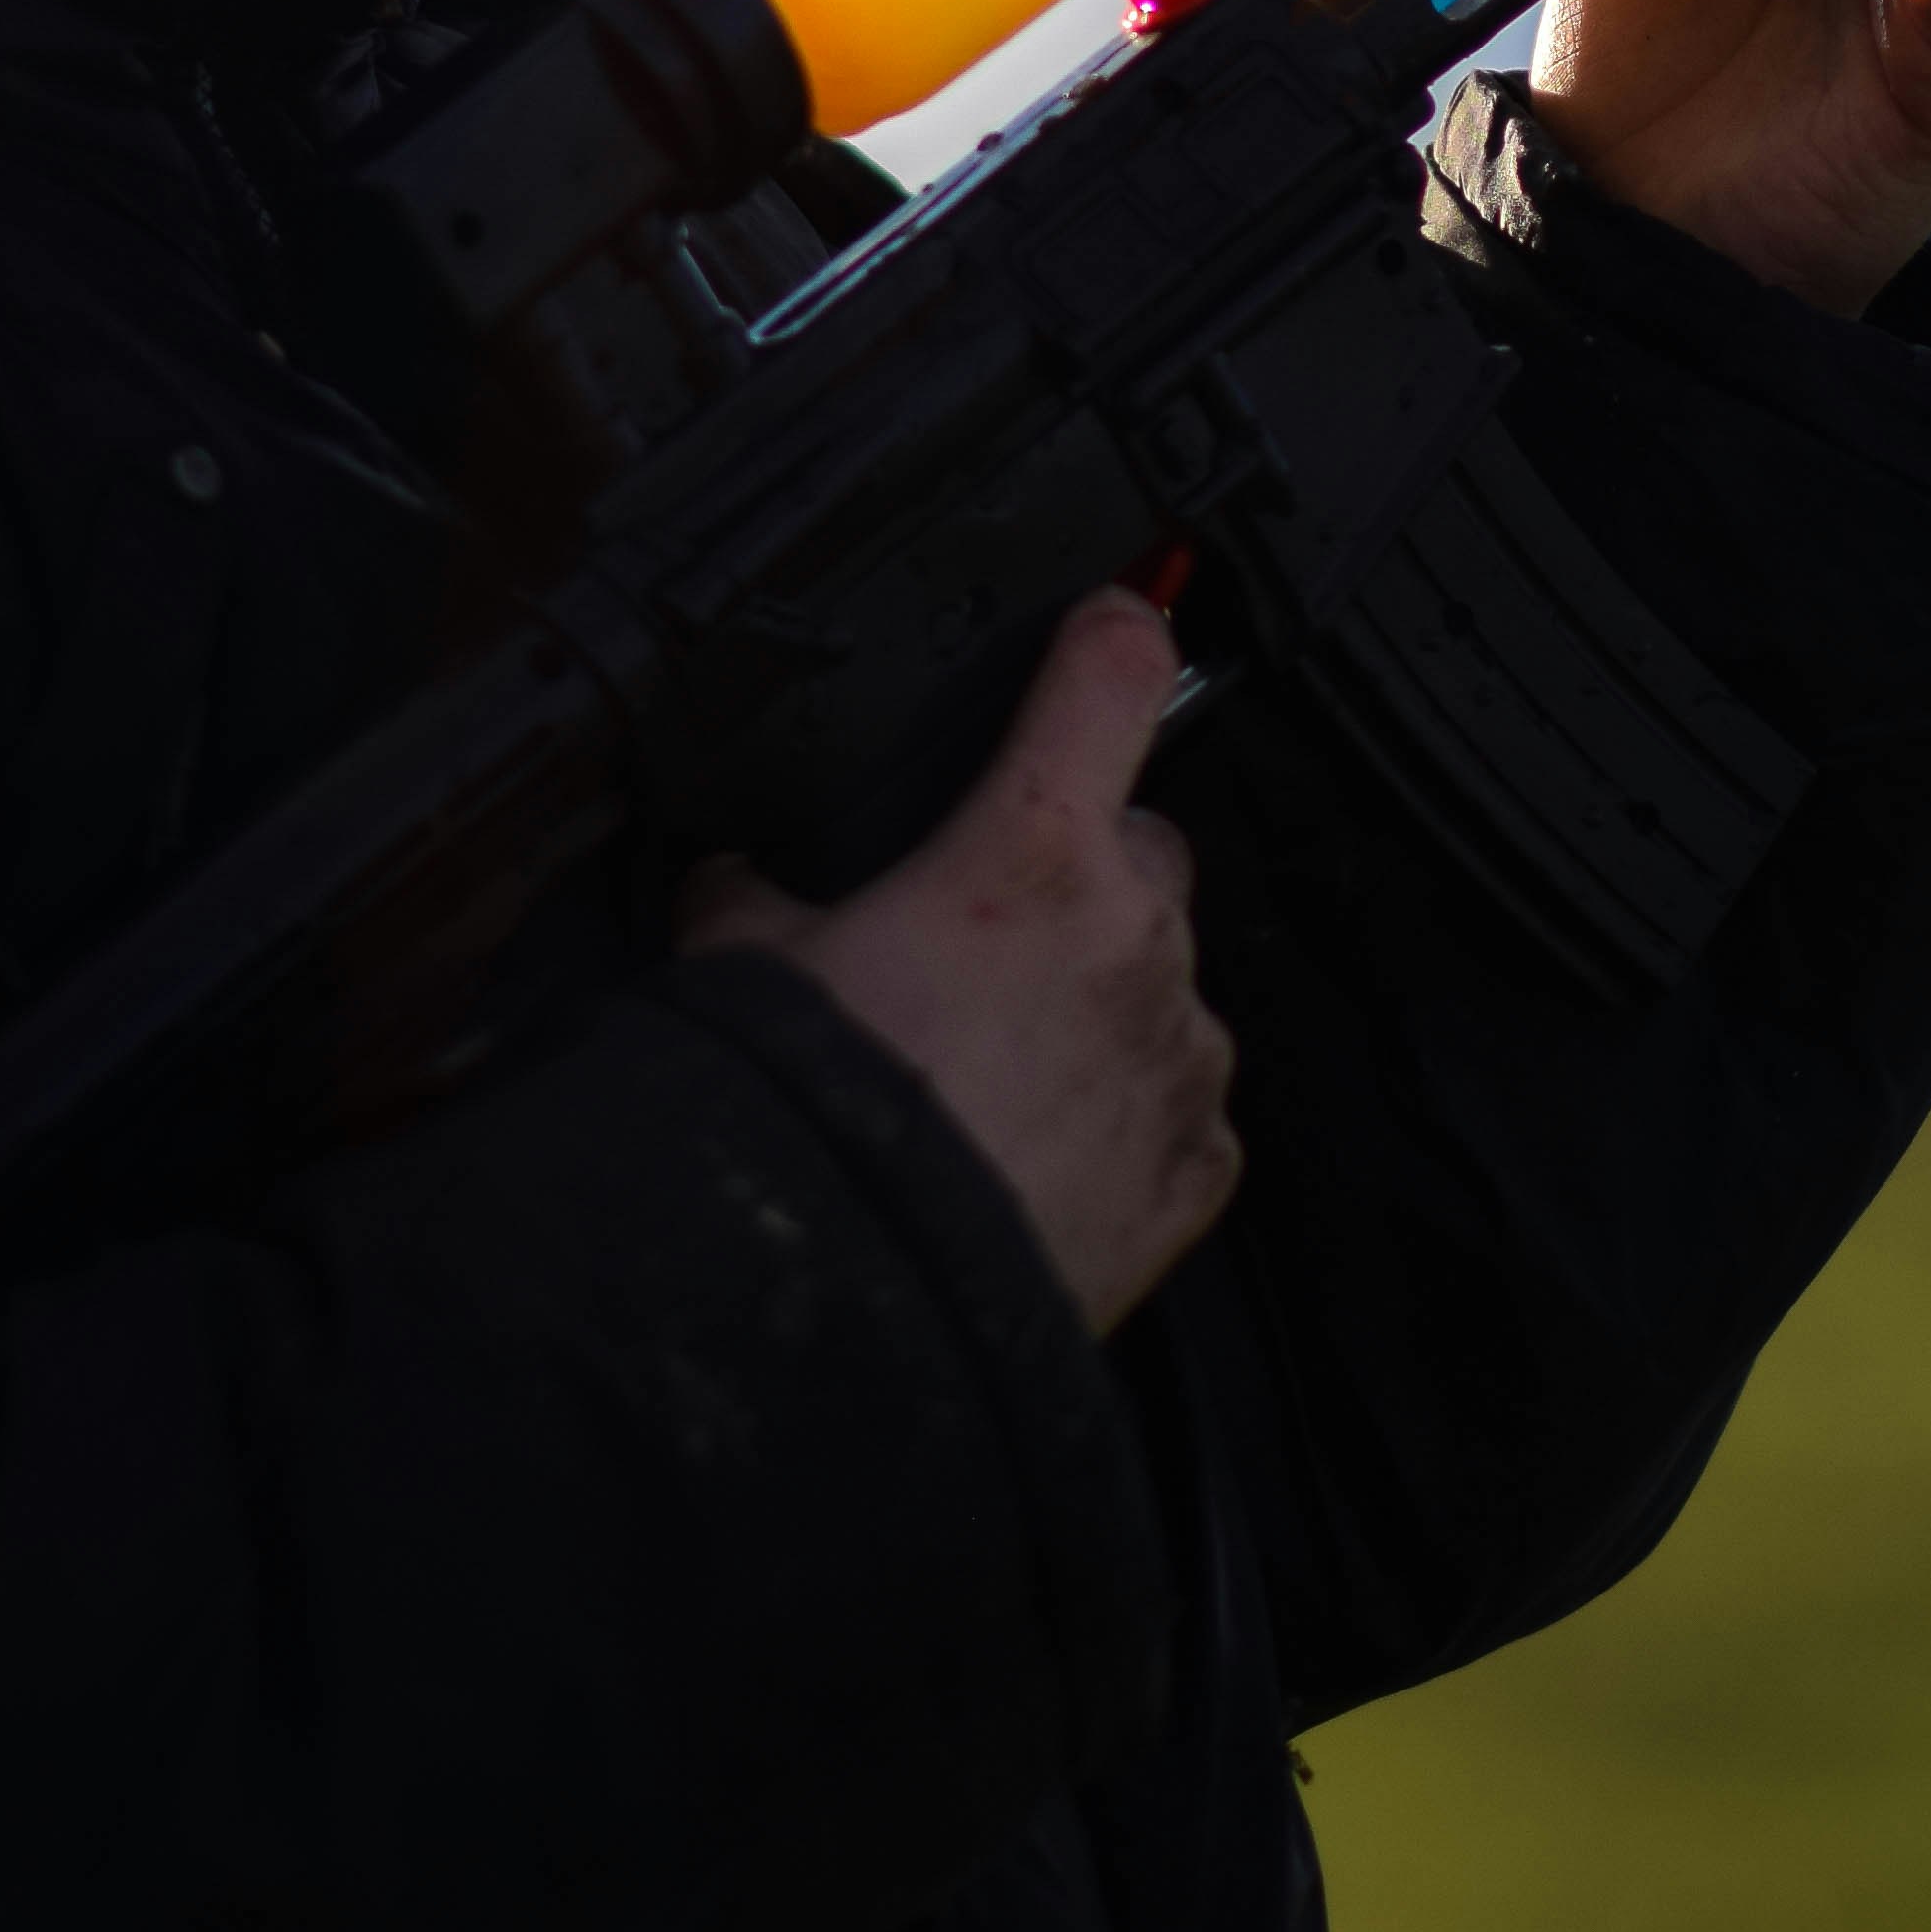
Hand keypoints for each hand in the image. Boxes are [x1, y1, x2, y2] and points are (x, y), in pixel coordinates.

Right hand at [676, 589, 1239, 1333]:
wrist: (868, 1313)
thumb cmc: (819, 1132)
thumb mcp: (744, 970)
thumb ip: (752, 901)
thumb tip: (734, 883)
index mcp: (1033, 853)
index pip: (1110, 678)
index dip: (1112, 634)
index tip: (1120, 618)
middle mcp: (1134, 940)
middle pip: (1141, 848)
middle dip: (1077, 875)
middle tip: (979, 943)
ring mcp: (1179, 1057)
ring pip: (1164, 983)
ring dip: (1100, 1005)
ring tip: (993, 1075)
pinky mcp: (1197, 1168)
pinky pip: (1181, 1108)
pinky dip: (1127, 1116)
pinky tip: (1039, 1152)